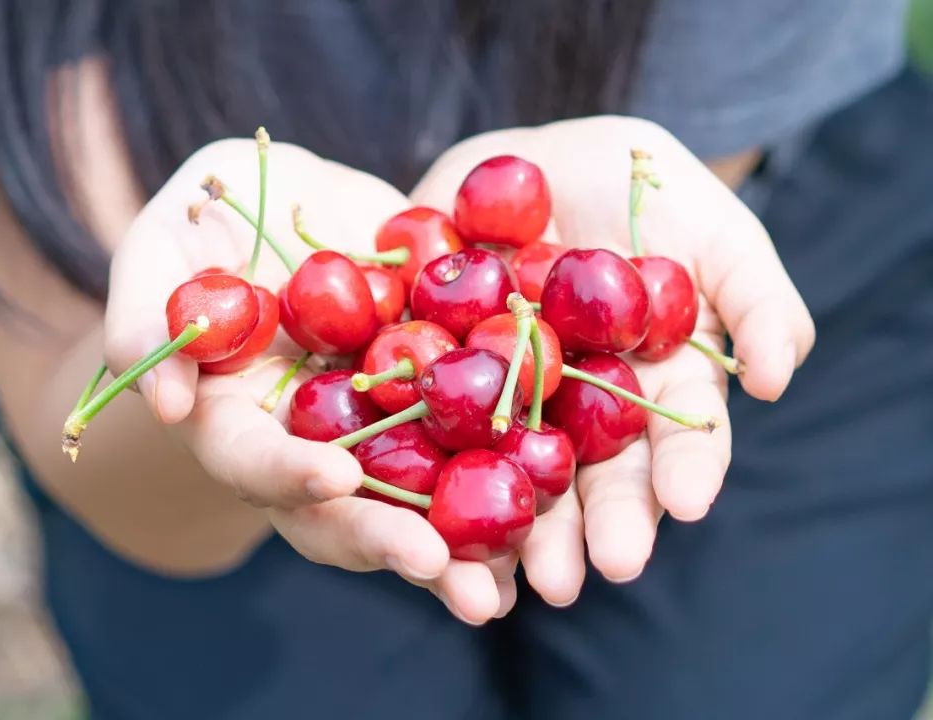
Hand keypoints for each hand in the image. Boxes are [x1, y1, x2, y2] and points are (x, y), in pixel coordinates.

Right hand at [104, 139, 514, 623]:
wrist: (296, 204)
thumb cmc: (209, 219)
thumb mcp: (164, 240)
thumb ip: (144, 309)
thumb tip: (163, 401)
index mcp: (234, 421)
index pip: (251, 462)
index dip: (286, 474)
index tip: (334, 477)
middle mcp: (304, 447)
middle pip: (334, 514)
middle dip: (380, 542)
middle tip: (433, 567)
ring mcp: (371, 435)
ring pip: (408, 506)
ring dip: (452, 552)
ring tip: (496, 591)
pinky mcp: (432, 407)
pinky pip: (470, 456)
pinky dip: (505, 487)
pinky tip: (545, 517)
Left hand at [410, 117, 814, 603]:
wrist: (533, 159)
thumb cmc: (641, 188)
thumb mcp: (714, 228)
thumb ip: (755, 300)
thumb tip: (775, 382)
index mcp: (650, 387)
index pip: (674, 438)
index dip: (682, 472)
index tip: (686, 506)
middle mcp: (578, 410)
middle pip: (591, 475)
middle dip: (593, 526)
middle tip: (591, 575)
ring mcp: (505, 400)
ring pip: (511, 473)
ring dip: (514, 529)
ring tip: (513, 581)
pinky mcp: (437, 378)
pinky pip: (429, 429)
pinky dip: (426, 473)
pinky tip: (423, 520)